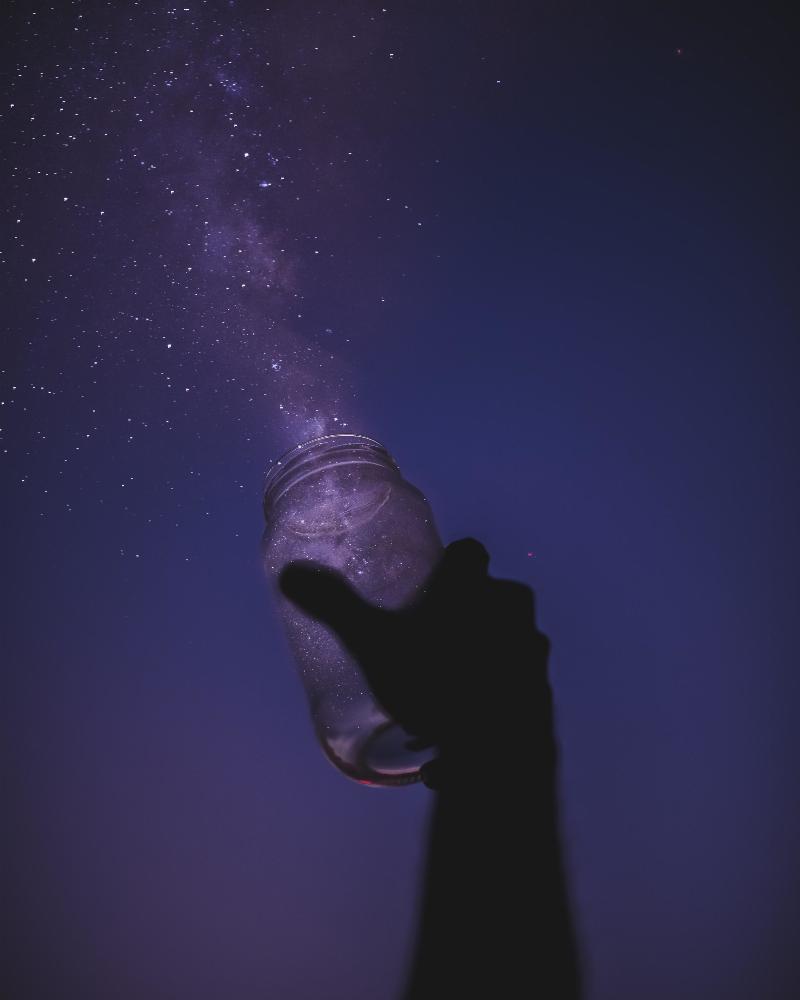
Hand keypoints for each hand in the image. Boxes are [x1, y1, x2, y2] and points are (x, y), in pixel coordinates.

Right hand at [279, 538, 553, 786]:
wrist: (498, 752)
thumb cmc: (435, 682)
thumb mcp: (374, 644)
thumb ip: (334, 607)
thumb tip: (290, 574)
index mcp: (478, 587)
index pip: (469, 552)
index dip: (450, 563)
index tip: (429, 582)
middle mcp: (514, 611)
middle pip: (489, 596)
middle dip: (463, 614)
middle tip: (428, 642)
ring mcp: (534, 653)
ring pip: (502, 643)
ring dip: (478, 659)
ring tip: (440, 695)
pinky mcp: (543, 693)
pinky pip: (512, 686)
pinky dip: (490, 698)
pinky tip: (460, 728)